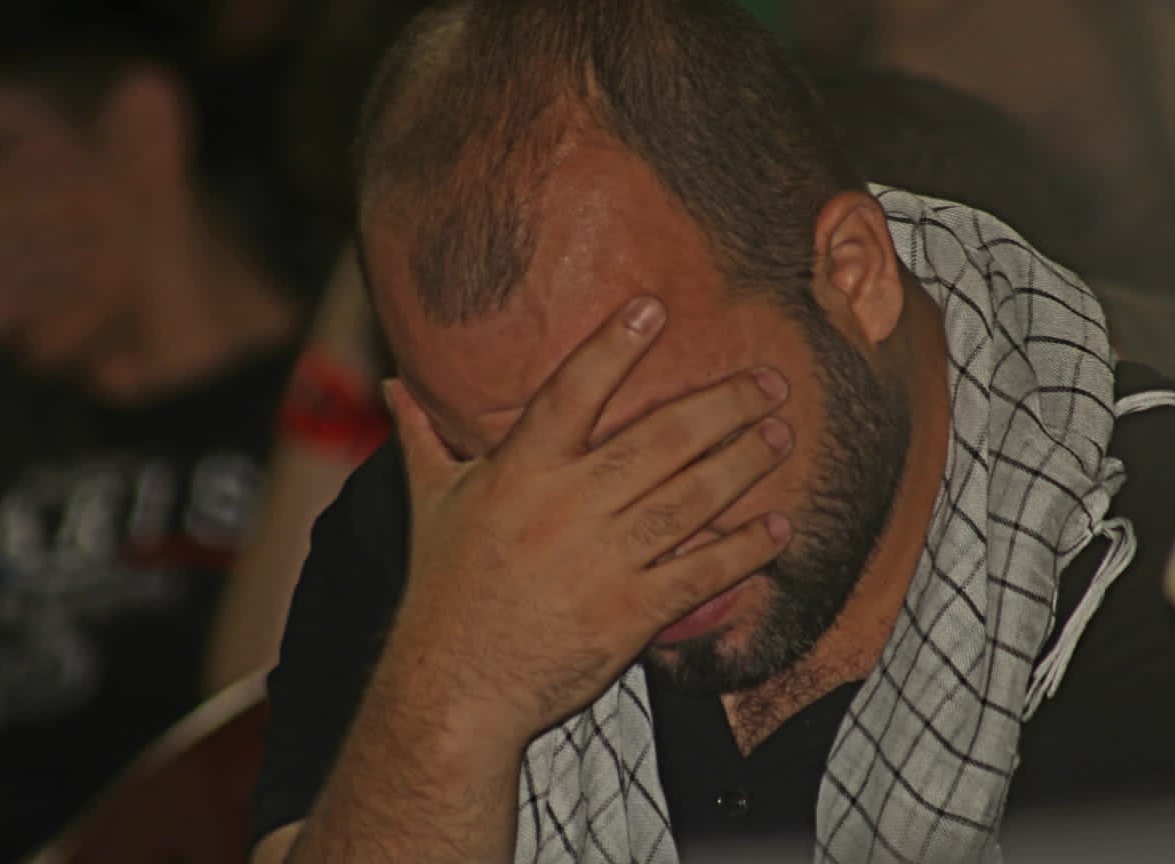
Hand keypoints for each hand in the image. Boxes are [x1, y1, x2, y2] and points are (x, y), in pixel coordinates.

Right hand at [382, 296, 793, 745]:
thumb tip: (394, 384)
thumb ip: (422, 436)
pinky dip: (745, 549)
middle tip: (770, 381)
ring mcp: (603, 559)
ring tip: (781, 435)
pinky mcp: (631, 612)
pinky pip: (700, 571)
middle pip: (660, 439)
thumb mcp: (429, 503)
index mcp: (519, 471)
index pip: (572, 391)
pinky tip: (779, 529)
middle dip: (723, 404)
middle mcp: (567, 506)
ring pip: (691, 497)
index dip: (613, 347)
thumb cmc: (444, 589)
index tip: (654, 308)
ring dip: (743, 463)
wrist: (455, 687)